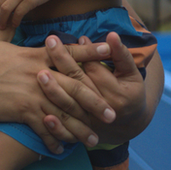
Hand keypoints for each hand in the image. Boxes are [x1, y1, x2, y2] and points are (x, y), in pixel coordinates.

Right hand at [0, 28, 113, 154]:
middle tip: (112, 113)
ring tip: (94, 139)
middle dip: (95, 101)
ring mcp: (32, 93)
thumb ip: (7, 31)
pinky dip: (55, 140)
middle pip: (74, 87)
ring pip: (64, 112)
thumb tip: (8, 17)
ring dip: (80, 128)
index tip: (108, 50)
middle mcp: (38, 74)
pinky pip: (44, 128)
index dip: (88, 51)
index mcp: (34, 55)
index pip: (67, 52)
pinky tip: (63, 150)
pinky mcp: (22, 110)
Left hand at [39, 32, 148, 146]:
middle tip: (49, 43)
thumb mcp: (131, 73)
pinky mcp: (82, 134)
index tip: (68, 35)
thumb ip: (122, 54)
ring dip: (54, 91)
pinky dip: (56, 127)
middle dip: (63, 62)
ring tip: (39, 74)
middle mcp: (103, 109)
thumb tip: (112, 35)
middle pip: (79, 84)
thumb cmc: (129, 92)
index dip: (80, 51)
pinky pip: (67, 132)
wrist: (129, 124)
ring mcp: (92, 123)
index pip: (95, 69)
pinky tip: (44, 116)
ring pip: (70, 107)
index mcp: (117, 93)